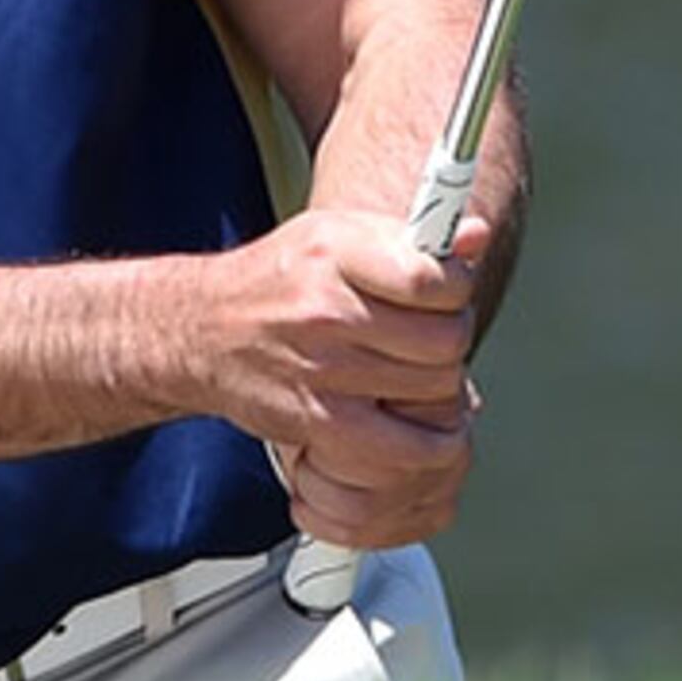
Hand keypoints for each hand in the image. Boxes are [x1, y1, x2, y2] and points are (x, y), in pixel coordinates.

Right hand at [207, 207, 484, 547]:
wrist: (203, 332)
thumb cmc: (280, 280)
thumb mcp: (335, 235)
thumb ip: (410, 238)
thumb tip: (479, 237)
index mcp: (333, 253)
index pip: (433, 279)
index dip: (456, 288)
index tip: (445, 291)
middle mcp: (326, 310)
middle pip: (445, 337)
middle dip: (451, 336)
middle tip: (430, 334)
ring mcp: (324, 370)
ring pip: (436, 387)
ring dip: (439, 383)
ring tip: (414, 369)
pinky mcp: (322, 422)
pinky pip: (410, 444)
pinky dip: (432, 441)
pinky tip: (421, 423)